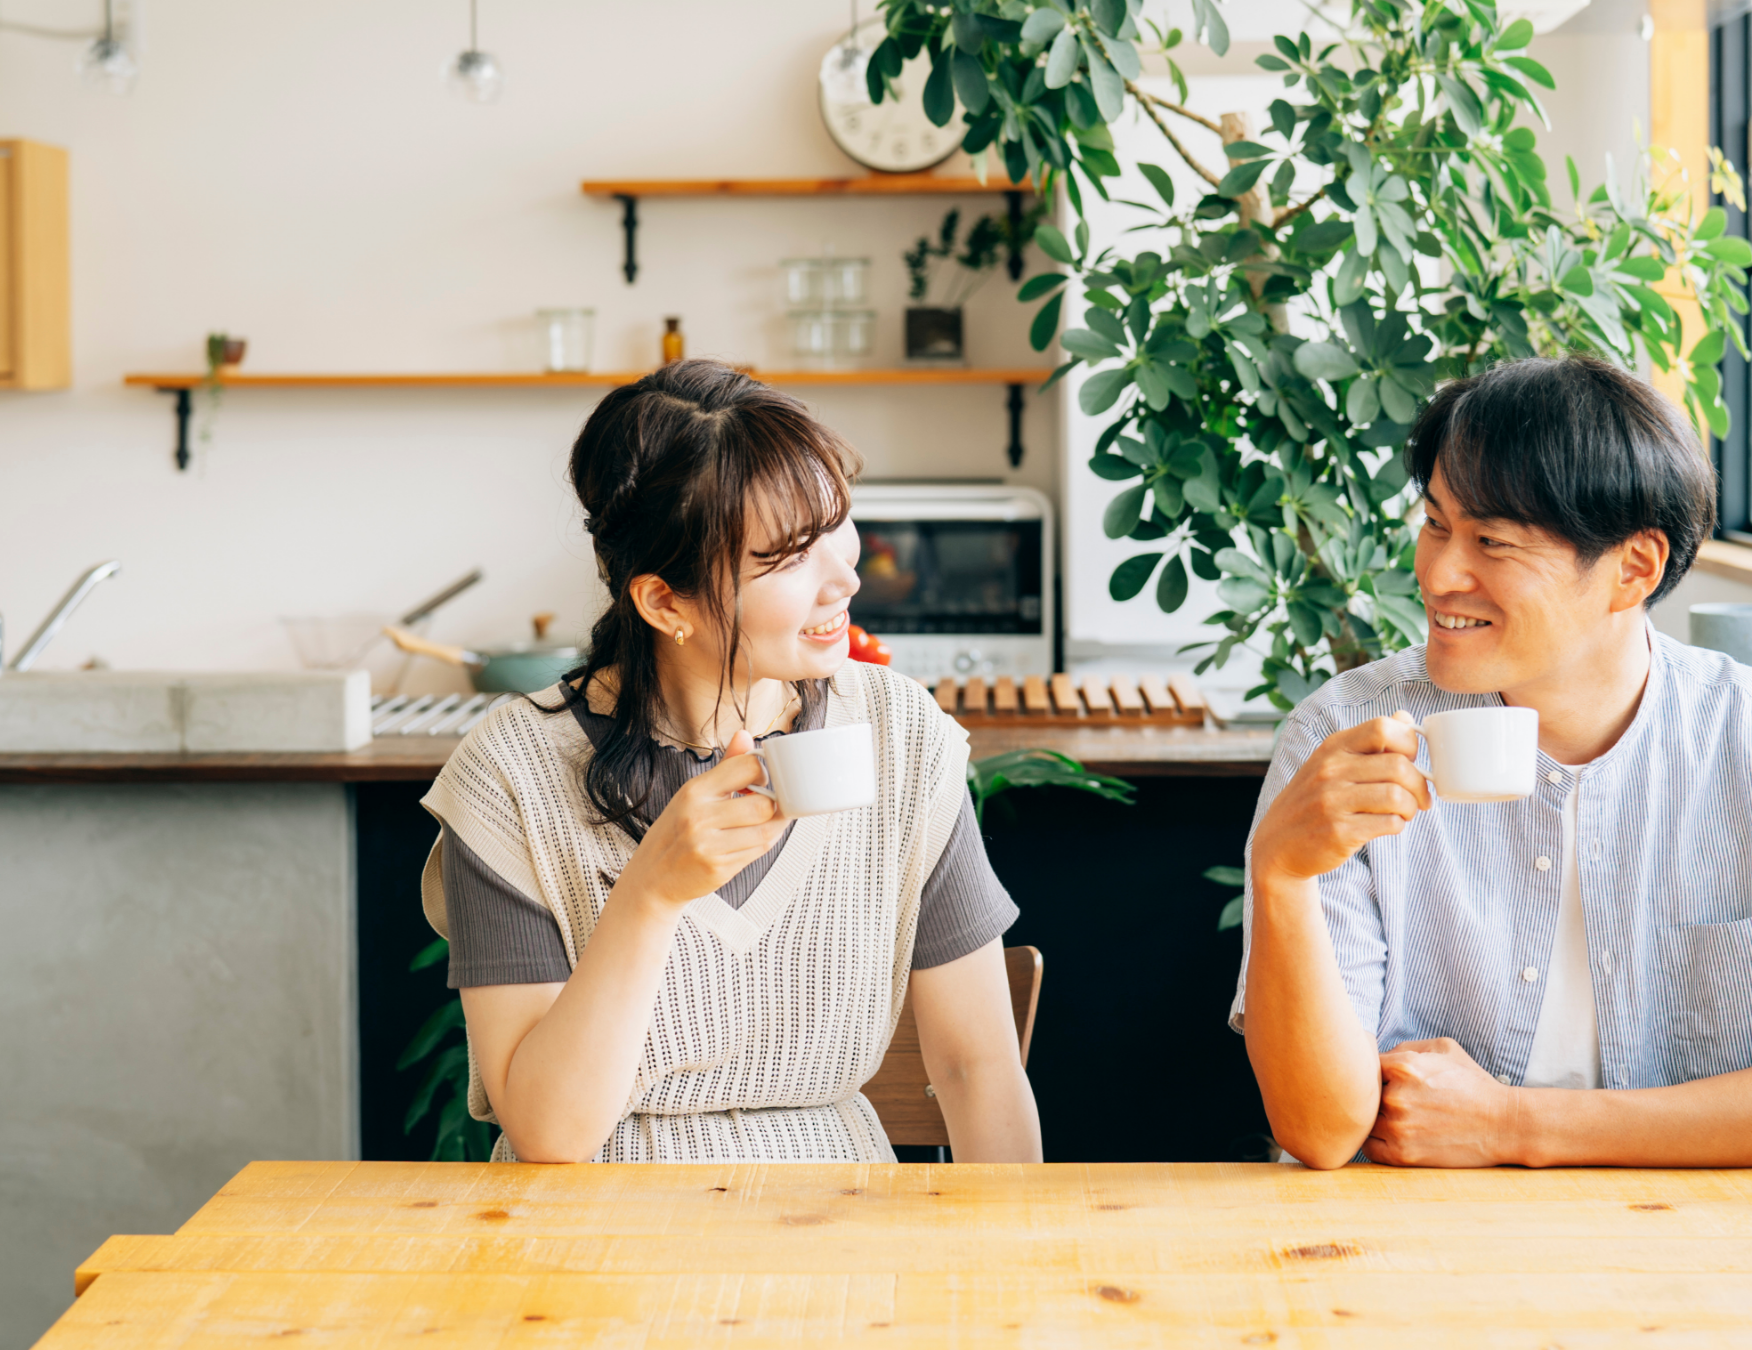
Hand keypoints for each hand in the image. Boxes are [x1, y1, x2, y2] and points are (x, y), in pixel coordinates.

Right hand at [615, 730, 786, 908]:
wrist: (651, 878)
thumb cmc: (675, 834)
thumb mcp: (693, 795)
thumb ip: (726, 767)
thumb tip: (745, 736)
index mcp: (695, 791)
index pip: (746, 767)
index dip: (764, 771)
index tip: (763, 778)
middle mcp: (699, 816)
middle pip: (763, 803)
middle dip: (773, 804)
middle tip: (767, 804)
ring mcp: (708, 845)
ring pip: (766, 830)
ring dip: (773, 826)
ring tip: (764, 822)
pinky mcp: (719, 868)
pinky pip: (758, 851)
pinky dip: (764, 843)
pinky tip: (755, 838)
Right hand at [1252, 711, 1431, 885]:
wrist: (1279, 842)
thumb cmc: (1315, 800)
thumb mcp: (1333, 761)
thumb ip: (1369, 741)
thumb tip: (1405, 717)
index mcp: (1333, 747)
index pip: (1383, 727)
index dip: (1408, 743)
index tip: (1411, 761)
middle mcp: (1330, 770)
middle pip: (1398, 765)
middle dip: (1419, 784)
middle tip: (1419, 797)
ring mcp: (1332, 801)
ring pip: (1397, 796)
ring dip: (1411, 807)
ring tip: (1405, 812)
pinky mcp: (1339, 831)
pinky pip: (1389, 823)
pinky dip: (1398, 825)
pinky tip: (1389, 825)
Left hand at [1363, 1038, 1521, 1167]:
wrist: (1503, 1124)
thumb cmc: (1473, 1084)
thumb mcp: (1445, 1049)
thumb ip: (1407, 1047)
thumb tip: (1379, 1055)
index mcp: (1404, 1067)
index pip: (1364, 1065)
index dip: (1373, 1071)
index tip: (1384, 1078)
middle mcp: (1396, 1097)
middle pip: (1361, 1094)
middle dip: (1371, 1095)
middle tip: (1387, 1099)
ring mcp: (1398, 1128)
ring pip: (1363, 1121)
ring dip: (1372, 1119)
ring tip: (1391, 1118)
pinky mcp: (1403, 1155)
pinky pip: (1369, 1148)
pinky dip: (1375, 1142)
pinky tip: (1389, 1136)